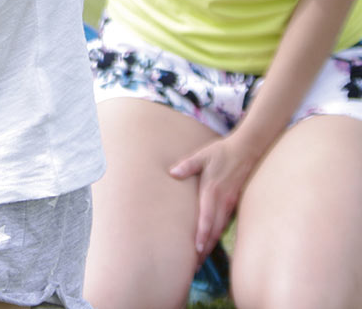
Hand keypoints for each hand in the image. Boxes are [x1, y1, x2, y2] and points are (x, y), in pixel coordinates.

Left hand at [169, 130, 258, 260]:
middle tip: (193, 267)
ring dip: (210, 246)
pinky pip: (224, 224)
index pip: (207, 218)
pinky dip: (217, 236)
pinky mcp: (233, 204)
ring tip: (199, 261)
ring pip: (220, 230)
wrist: (246, 150)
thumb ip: (188, 165)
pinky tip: (210, 243)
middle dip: (204, 250)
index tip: (197, 250)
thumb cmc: (221, 152)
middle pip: (214, 231)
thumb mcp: (203, 155)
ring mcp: (229, 204)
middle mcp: (222, 201)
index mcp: (212, 190)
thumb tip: (172, 172)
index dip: (202, 235)